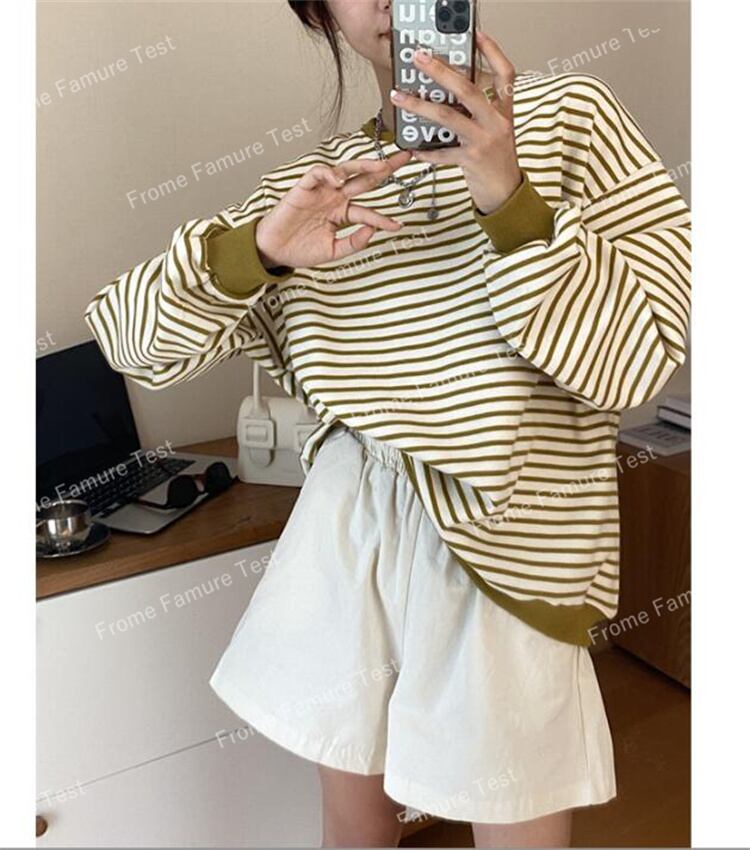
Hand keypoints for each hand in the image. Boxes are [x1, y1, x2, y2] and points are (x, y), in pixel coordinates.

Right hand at [255, 150, 412, 269]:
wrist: (274, 251)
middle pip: (364, 179)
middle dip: (384, 169)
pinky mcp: (303, 188)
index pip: (368, 211)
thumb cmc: (300, 249)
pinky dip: (328, 173)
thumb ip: (353, 243)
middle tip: (405, 159)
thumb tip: (373, 230)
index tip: (398, 226)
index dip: (383, 219)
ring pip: (345, 171)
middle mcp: (334, 198)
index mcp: (342, 213)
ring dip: (363, 165)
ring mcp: (321, 191)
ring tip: (379, 165)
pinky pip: (318, 174)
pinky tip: (338, 180)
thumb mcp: (333, 251)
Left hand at [389, 30, 521, 214]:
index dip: (492, 52)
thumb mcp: (497, 131)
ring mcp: (483, 141)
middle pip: (468, 89)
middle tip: (419, 58)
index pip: (505, 75)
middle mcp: (496, 123)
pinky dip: (425, 150)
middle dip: (440, 71)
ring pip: (447, 117)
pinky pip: (441, 152)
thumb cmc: (499, 162)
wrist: (507, 195)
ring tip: (400, 97)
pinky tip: (413, 147)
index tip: (476, 35)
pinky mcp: (470, 160)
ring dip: (419, 106)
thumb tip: (449, 96)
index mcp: (504, 112)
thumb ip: (480, 113)